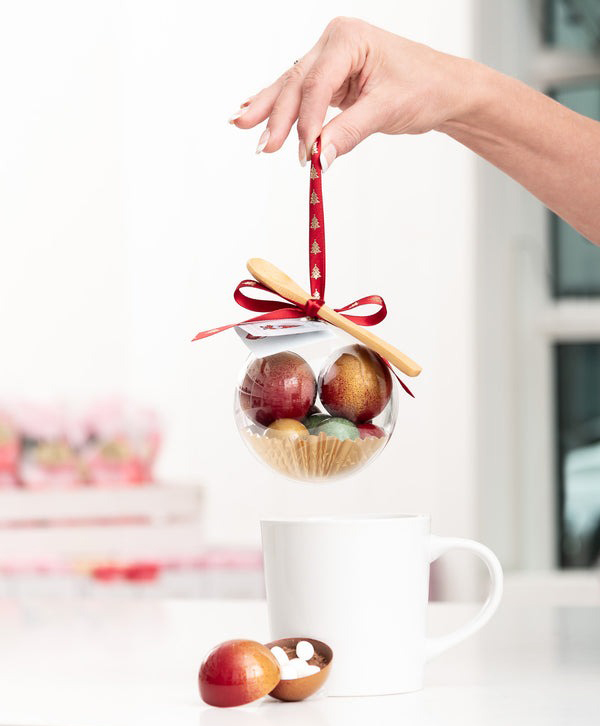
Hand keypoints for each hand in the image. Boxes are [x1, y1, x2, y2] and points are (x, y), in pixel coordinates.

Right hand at [229, 17, 480, 169]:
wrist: (445, 88)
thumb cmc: (425, 86)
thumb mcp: (387, 109)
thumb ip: (348, 132)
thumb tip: (318, 157)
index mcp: (348, 39)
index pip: (316, 84)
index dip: (306, 121)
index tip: (302, 152)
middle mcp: (335, 43)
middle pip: (297, 84)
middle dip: (277, 117)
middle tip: (262, 147)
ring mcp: (330, 59)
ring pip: (292, 88)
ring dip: (269, 111)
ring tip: (241, 125)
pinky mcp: (331, 79)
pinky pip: (302, 95)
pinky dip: (282, 109)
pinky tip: (255, 114)